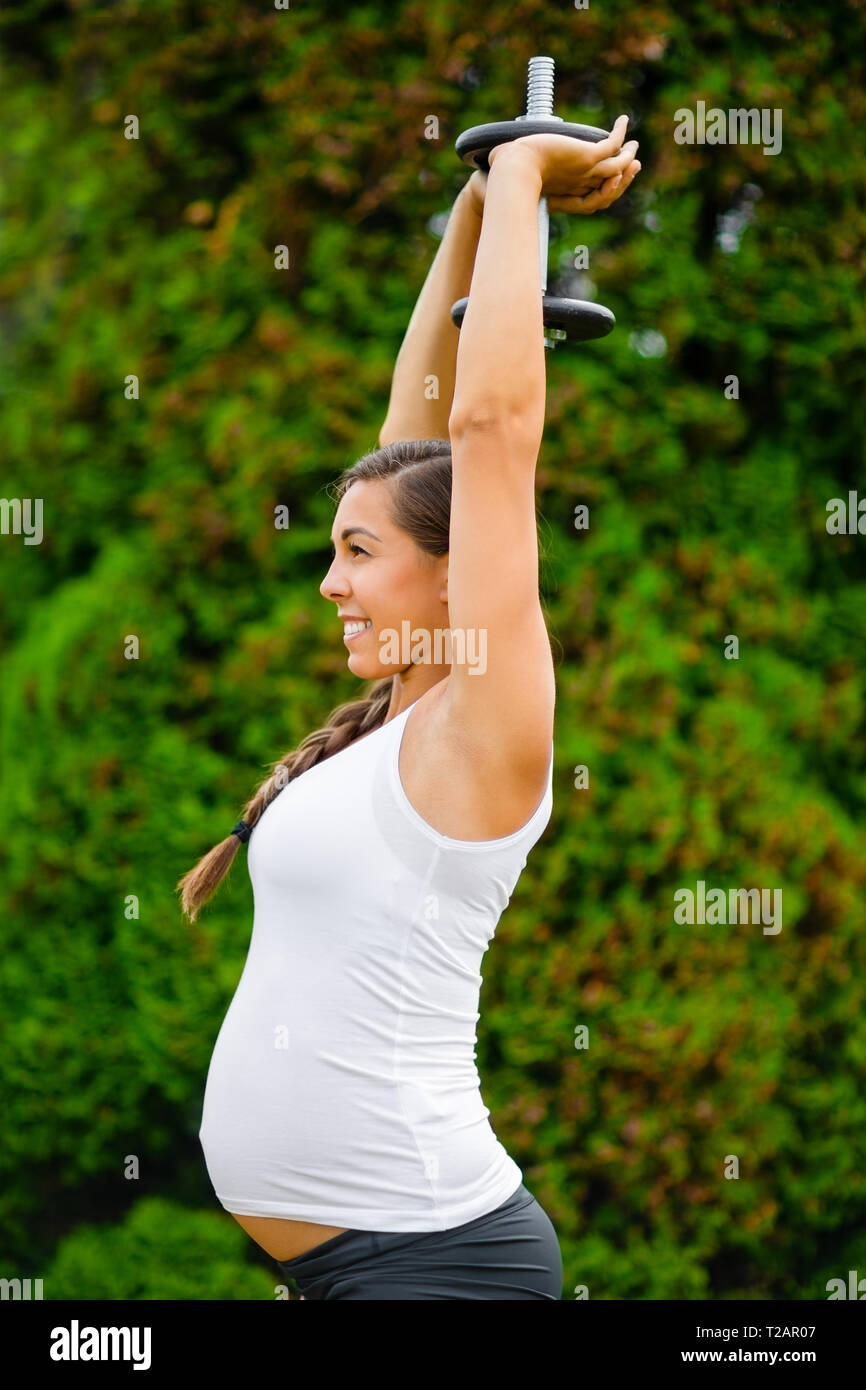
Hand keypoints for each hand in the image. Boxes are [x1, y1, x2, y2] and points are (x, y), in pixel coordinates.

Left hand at [488, 114, 640, 212]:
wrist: (512, 172)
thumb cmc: (508, 177)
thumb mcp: (518, 176)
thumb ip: (520, 171)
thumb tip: (502, 158)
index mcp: (566, 194)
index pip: (593, 198)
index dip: (605, 190)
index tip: (609, 179)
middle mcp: (578, 185)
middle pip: (609, 187)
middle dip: (624, 178)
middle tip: (634, 164)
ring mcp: (584, 172)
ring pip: (616, 169)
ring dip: (627, 157)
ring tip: (634, 146)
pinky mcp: (586, 157)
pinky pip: (611, 146)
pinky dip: (619, 133)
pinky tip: (623, 121)